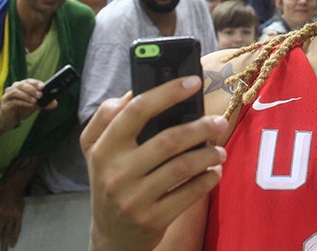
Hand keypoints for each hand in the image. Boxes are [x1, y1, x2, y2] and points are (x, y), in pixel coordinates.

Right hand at [0, 79, 43, 135]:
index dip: (35, 83)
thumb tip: (55, 103)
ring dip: (27, 95)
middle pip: (21, 85)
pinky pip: (13, 102)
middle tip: (40, 95)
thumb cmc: (20, 110)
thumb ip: (43, 104)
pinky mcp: (5, 105)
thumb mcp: (34, 106)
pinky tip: (29, 105)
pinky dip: (22, 102)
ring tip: (35, 101)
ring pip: (16, 92)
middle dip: (32, 89)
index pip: (28, 81)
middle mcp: (12, 89)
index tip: (43, 86)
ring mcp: (7, 97)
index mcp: (20, 86)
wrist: (8, 121)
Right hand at [81, 76, 227, 250]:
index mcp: (103, 148)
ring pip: (183, 166)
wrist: (112, 236)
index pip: (136, 110)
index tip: (193, 82)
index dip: (168, 92)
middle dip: (201, 127)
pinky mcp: (152, 219)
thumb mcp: (96, 150)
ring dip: (209, 154)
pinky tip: (214, 171)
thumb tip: (133, 91)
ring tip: (219, 150)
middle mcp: (116, 172)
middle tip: (218, 122)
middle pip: (168, 139)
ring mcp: (134, 198)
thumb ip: (107, 117)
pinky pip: (190, 193)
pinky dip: (208, 178)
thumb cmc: (110, 181)